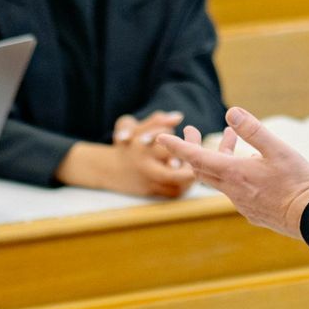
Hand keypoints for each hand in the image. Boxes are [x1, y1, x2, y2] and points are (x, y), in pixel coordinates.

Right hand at [56, 110, 194, 197]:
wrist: (108, 169)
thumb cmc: (127, 143)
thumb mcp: (135, 128)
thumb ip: (156, 120)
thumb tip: (178, 116)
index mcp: (141, 147)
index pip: (167, 144)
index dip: (183, 143)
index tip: (192, 134)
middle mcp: (144, 166)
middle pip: (173, 172)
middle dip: (190, 166)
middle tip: (200, 156)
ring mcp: (148, 181)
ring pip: (176, 184)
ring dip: (190, 176)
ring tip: (198, 165)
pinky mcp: (151, 192)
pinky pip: (173, 192)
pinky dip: (185, 185)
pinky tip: (190, 176)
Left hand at [158, 107, 308, 239]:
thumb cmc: (297, 182)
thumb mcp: (278, 150)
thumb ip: (253, 130)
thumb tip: (231, 112)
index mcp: (235, 173)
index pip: (197, 158)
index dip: (178, 146)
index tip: (161, 137)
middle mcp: (233, 190)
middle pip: (202, 169)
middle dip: (193, 149)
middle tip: (192, 130)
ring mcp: (241, 203)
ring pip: (219, 178)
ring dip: (219, 157)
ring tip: (231, 137)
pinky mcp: (252, 211)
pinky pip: (233, 189)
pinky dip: (232, 171)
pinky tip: (250, 164)